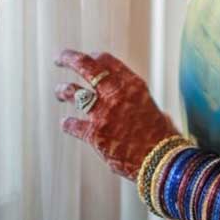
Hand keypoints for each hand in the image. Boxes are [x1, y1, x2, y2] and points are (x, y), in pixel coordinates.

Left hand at [54, 49, 180, 180]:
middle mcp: (115, 93)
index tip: (87, 59)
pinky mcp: (93, 134)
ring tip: (59, 92)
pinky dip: (67, 123)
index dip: (93, 58)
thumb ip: (138, 100)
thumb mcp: (151, 107)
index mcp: (131, 84)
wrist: (161, 160)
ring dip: (62, 90)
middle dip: (69, 59)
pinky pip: (71, 124)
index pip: (106, 60)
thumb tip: (143, 104)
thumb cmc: (160, 136)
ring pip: (72, 91)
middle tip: (59, 58)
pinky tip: (66, 123)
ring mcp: (102, 113)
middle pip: (85, 66)